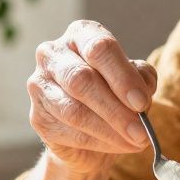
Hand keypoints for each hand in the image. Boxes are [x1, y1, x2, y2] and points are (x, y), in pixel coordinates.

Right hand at [27, 20, 158, 174]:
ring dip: (109, 130)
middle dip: (115, 109)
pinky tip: (116, 145)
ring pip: (74, 110)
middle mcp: (53, 54)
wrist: (90, 130)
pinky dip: (98, 142)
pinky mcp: (37, 117)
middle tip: (141, 131)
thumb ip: (142, 80)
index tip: (141, 103)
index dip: (123, 77)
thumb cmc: (115, 93)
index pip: (100, 49)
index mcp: (81, 35)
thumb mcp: (136, 80)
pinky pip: (69, 132)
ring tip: (135, 141)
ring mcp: (40, 85)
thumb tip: (142, 96)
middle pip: (82, 79)